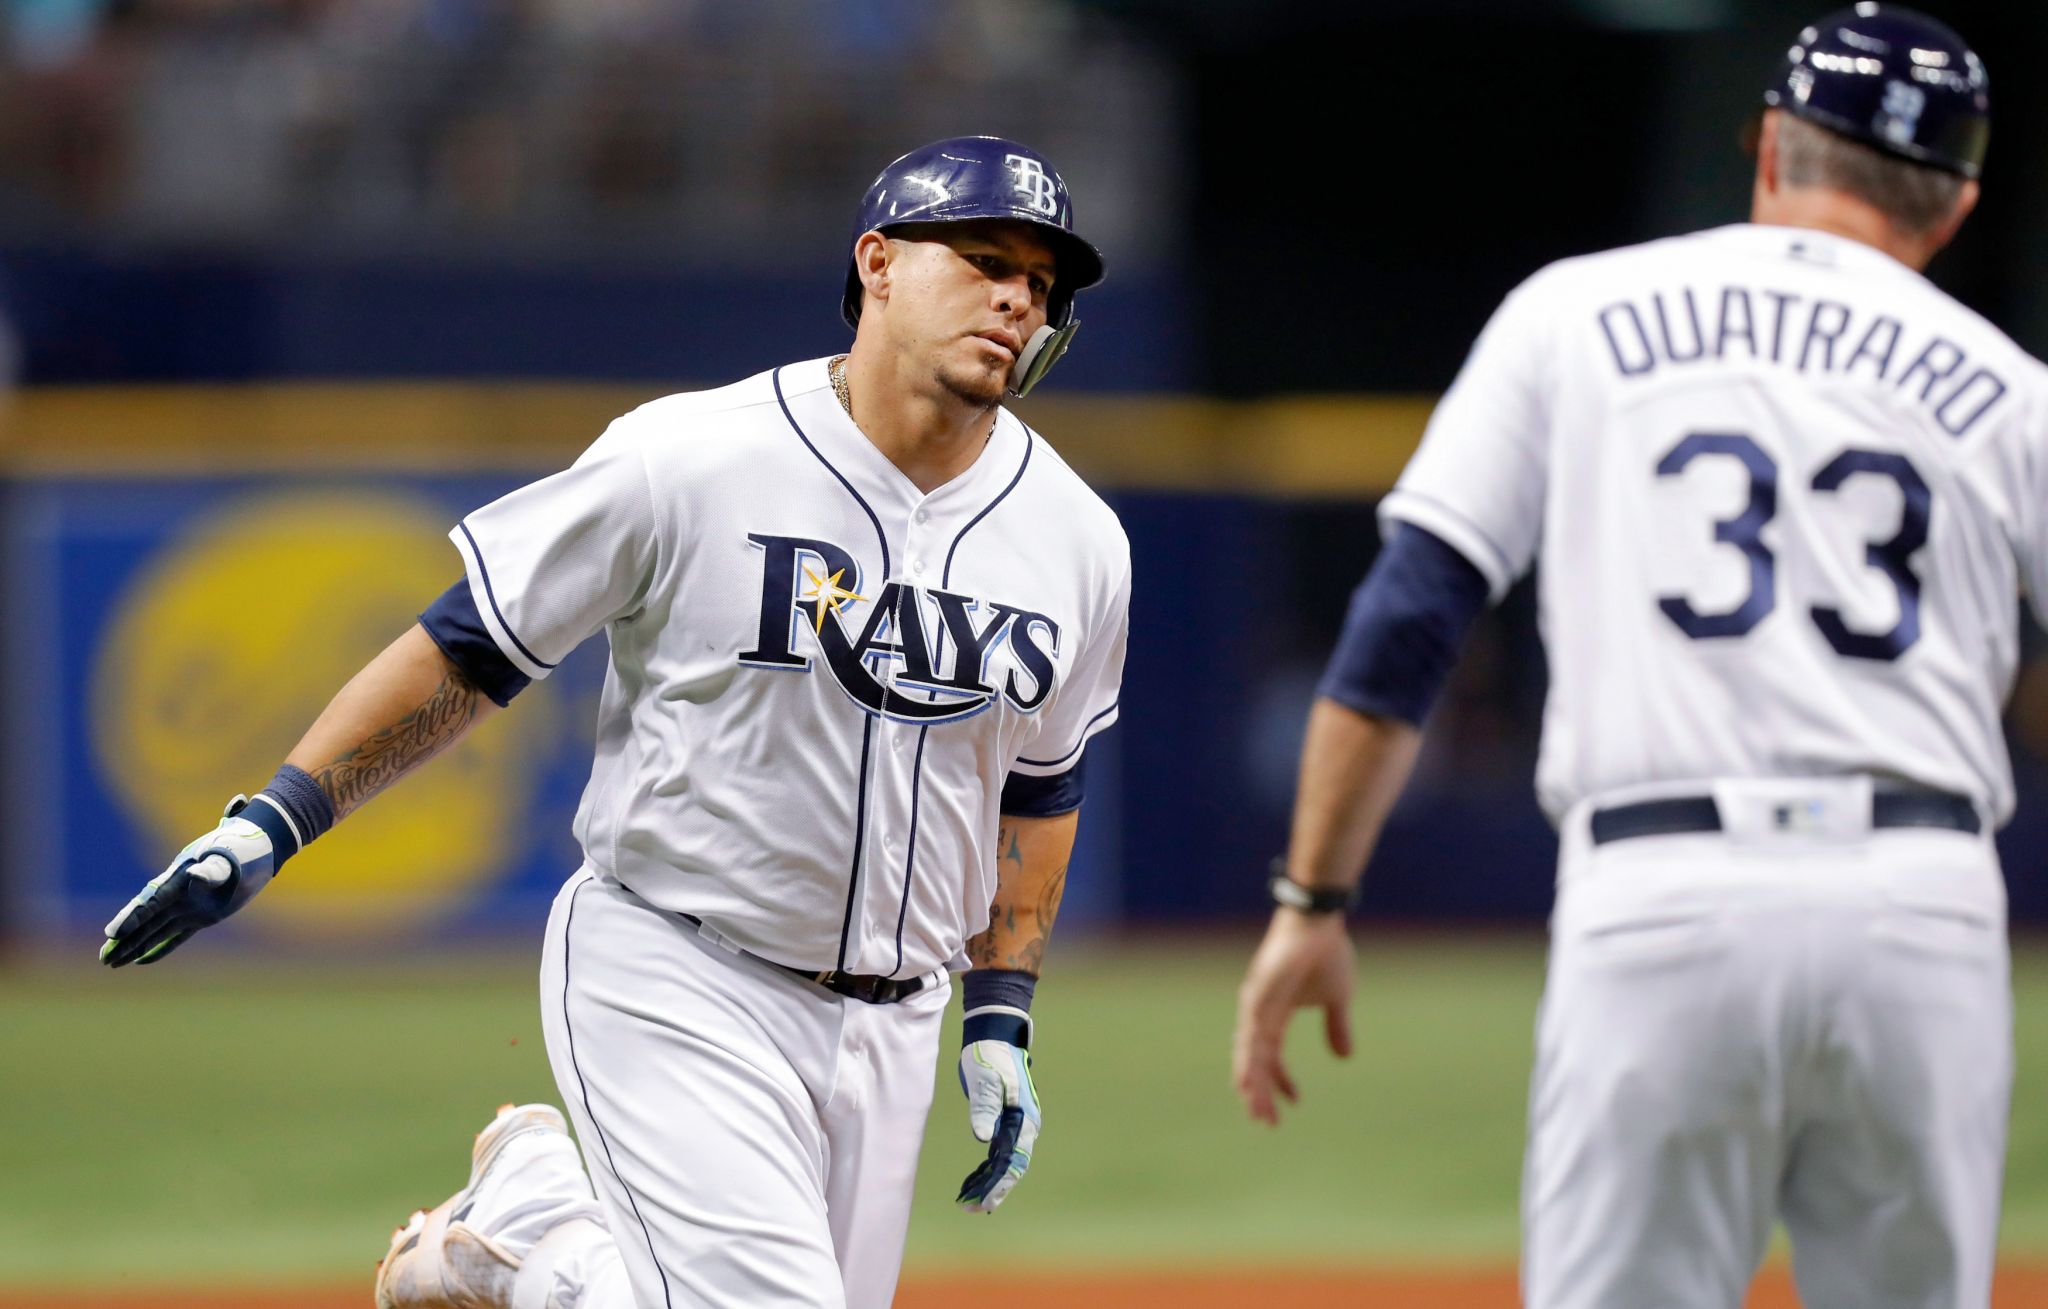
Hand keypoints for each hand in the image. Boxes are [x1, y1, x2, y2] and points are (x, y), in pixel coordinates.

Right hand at [101, 797, 277, 967]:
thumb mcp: (230, 857)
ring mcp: (188, 904)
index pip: (150, 901)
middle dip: (124, 938)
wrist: (262, 843)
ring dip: (134, 946)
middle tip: (102, 958)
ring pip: (155, 929)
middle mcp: (178, 892)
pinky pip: (177, 935)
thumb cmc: (245, 847)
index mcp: (179, 877)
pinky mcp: (202, 915)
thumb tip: (194, 874)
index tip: (112, 934)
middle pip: (145, 919)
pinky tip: (141, 961)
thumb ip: (212, 869)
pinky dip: (161, 948)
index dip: (131, 918)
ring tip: (110, 964)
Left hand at [956, 1010, 1040, 1213]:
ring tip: (965, 1200)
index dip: (999, 1185)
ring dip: (986, 1182)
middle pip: (1010, 1167)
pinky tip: (971, 1181)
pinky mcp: (1003, 1121)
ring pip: (1003, 1163)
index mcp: (1024, 1120)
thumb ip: (985, 1110)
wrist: (994, 1035)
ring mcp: (1015, 1125)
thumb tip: (983, 1138)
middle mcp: (1023, 1126)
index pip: (1014, 1162)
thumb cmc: (990, 1057)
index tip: (984, 1204)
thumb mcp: (986, 1082)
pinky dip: (984, 1168)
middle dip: (991, 1190)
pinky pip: (997, 1153)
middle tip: (969, 1208)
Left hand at [1233, 908, 1354, 1124]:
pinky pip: (1250, 1036)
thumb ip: (1336, 1027)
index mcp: (1275, 1015)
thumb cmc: (1326, 953)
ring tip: (1256, 1112)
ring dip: (1252, 1085)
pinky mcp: (1258, 997)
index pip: (1271, 1057)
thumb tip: (1344, 1058)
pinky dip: (1248, 1060)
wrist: (1320, 922)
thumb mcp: (1337, 998)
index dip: (1280, 1081)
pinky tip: (1247, 1081)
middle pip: (1255, 1062)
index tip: (1295, 1103)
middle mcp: (1259, 1013)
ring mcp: (1256, 1005)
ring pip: (1249, 1055)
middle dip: (1260, 1093)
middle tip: (1266, 1121)